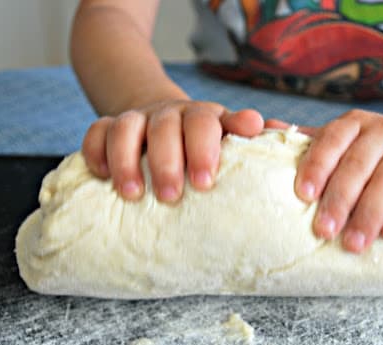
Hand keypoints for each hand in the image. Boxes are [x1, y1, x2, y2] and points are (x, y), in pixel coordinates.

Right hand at [81, 99, 263, 201]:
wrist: (159, 112)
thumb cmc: (202, 140)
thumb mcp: (227, 137)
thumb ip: (251, 137)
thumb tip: (287, 131)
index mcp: (205, 118)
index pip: (208, 121)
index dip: (210, 144)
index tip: (209, 177)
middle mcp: (171, 115)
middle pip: (168, 126)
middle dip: (170, 161)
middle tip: (173, 195)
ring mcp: (139, 119)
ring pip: (128, 127)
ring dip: (128, 160)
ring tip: (132, 194)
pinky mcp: (110, 126)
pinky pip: (96, 131)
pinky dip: (96, 152)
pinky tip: (101, 175)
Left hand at [267, 109, 382, 252]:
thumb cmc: (367, 150)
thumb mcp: (339, 141)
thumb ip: (304, 141)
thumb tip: (262, 130)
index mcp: (352, 124)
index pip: (331, 140)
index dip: (317, 166)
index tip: (303, 195)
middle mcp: (381, 131)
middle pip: (358, 165)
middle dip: (339, 200)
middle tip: (323, 231)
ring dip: (370, 214)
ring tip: (354, 244)